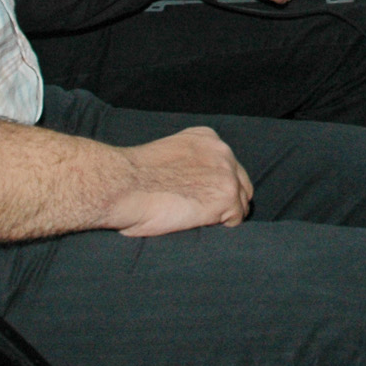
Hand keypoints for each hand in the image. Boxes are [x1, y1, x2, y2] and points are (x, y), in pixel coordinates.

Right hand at [106, 125, 253, 236]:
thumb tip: (192, 183)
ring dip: (225, 215)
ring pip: (242, 203)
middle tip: (206, 215)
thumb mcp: (168, 154)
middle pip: (241, 182)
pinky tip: (200, 225)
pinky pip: (235, 220)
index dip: (217, 184)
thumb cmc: (134, 176)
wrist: (124, 184)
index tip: (203, 196)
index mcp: (207, 138)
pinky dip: (221, 227)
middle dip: (227, 200)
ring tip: (200, 223)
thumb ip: (188, 162)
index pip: (228, 165)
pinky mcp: (226, 197)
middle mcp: (222, 151)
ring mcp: (227, 174)